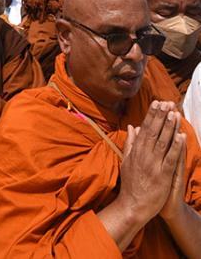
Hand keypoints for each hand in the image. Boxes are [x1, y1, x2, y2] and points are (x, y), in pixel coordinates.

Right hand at [117, 101, 183, 225]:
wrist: (133, 205)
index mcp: (137, 151)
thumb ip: (131, 142)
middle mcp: (144, 155)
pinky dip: (176, 147)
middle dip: (161, 116)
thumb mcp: (127, 160)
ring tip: (174, 114)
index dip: (152, 115)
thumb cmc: (130, 183)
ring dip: (169, 127)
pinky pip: (170, 159)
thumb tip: (133, 126)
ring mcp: (153, 165)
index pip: (145, 128)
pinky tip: (181, 136)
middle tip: (167, 102)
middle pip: (154, 132)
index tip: (157, 103)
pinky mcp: (162, 176)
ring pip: (163, 142)